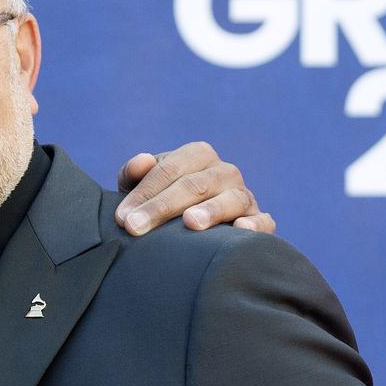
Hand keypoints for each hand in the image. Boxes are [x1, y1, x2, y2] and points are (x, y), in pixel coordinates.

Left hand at [115, 142, 275, 236]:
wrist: (193, 227)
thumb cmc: (163, 203)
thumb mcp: (143, 187)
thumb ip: (134, 174)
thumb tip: (141, 161)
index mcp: (197, 155)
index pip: (169, 170)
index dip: (144, 193)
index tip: (122, 218)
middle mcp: (224, 171)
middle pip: (195, 184)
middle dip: (162, 206)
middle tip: (136, 227)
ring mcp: (244, 195)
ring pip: (231, 199)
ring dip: (211, 210)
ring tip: (190, 223)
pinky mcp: (259, 220)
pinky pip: (263, 221)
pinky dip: (255, 225)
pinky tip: (240, 230)